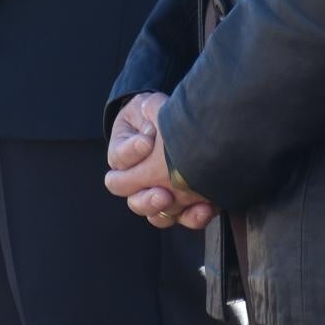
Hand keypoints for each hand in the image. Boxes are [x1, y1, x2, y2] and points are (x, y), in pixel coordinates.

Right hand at [105, 91, 214, 230]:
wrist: (185, 126)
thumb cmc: (159, 116)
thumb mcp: (151, 106)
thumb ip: (150, 110)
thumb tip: (152, 132)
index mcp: (125, 156)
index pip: (119, 159)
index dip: (131, 151)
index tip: (147, 141)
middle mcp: (139, 183)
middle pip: (134, 200)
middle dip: (147, 198)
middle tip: (163, 192)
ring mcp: (161, 197)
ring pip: (156, 216)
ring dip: (168, 212)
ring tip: (180, 202)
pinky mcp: (184, 205)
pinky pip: (185, 218)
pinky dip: (194, 216)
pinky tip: (205, 207)